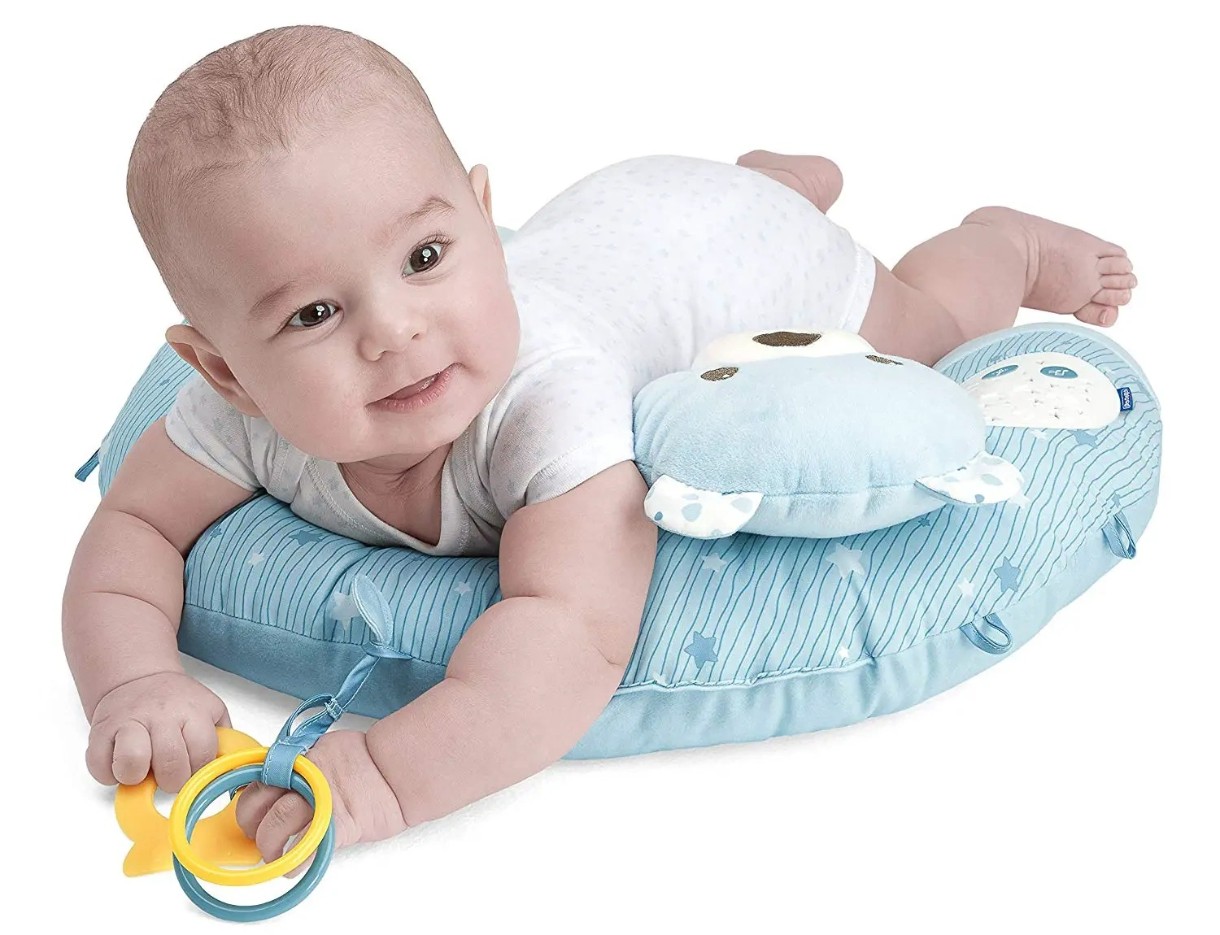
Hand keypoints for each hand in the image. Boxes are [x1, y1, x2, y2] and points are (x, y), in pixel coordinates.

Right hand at [86, 671, 230, 791]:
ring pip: (131, 763)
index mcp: (193, 711)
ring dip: (136, 776)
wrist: (138, 678)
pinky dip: (109, 774)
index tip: (192, 768)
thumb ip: (224, 739)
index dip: (198, 770)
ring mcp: (128, 721)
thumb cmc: (177, 702)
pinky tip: (120, 763)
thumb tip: (236, 774)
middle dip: (171, 780)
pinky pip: (99, 767)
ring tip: (142, 770)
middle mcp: (161, 714)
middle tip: (168, 773)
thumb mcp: (211, 711)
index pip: (203, 754)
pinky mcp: (99, 732)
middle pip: (170, 763)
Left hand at [234, 730, 407, 875]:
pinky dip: (296, 862)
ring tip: (278, 856)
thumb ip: (299, 765)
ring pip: (275, 825)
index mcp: (298, 762)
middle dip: (253, 825)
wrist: (397, 770)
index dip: (251, 801)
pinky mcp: (336, 824)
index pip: (256, 780)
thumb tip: (277, 782)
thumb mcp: (324, 751)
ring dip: (270, 846)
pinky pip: (306, 847)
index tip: (254, 815)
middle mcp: (303, 779)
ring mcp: (318, 801)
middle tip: (261, 836)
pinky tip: (295, 867)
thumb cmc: (367, 762)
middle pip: (257, 804)